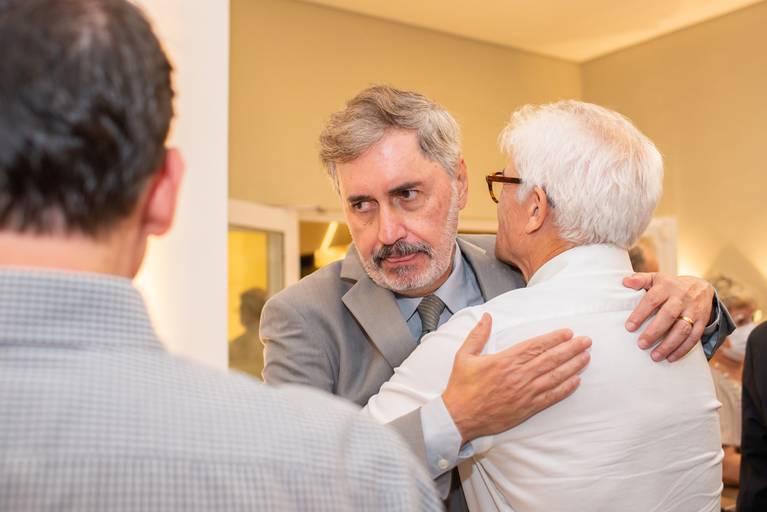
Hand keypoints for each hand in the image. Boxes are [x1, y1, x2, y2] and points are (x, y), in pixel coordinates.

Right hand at [442, 313, 590, 442]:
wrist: (459, 417)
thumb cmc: (461, 386)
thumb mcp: (464, 356)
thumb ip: (478, 335)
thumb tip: (487, 317)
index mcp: (505, 360)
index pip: (536, 346)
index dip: (554, 338)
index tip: (568, 333)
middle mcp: (519, 375)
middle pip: (551, 359)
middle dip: (571, 349)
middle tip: (586, 341)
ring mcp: (525, 393)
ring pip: (555, 377)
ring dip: (573, 366)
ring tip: (586, 357)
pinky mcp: (527, 408)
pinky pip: (551, 397)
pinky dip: (565, 389)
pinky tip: (576, 381)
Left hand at [623, 273, 713, 361]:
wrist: (702, 287)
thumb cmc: (671, 285)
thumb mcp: (656, 278)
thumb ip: (640, 280)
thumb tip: (624, 281)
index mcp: (666, 287)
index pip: (652, 300)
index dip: (640, 314)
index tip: (629, 327)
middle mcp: (681, 298)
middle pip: (668, 316)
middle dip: (654, 332)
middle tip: (641, 345)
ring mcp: (693, 310)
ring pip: (682, 329)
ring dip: (669, 344)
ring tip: (654, 356)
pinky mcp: (702, 321)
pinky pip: (694, 337)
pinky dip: (683, 349)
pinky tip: (671, 358)